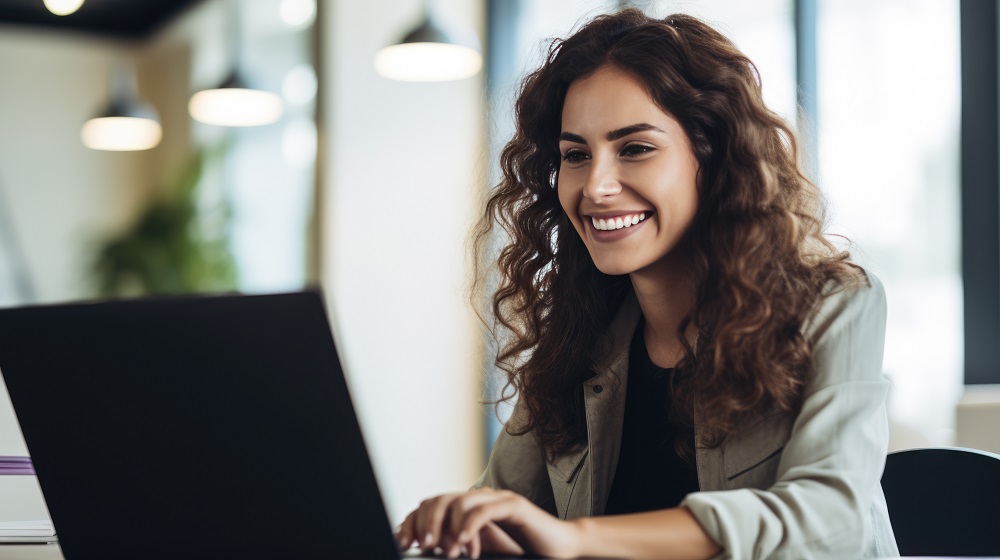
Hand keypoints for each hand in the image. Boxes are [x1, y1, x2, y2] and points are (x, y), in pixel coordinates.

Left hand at [396, 487, 582, 558]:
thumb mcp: (482, 546)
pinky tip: (465, 545)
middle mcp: (481, 496)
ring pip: (459, 502)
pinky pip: (485, 511)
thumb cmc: (522, 548)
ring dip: (448, 529)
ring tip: (447, 552)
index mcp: (470, 505)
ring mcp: (498, 498)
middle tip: (423, 546)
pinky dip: (470, 527)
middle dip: (426, 523)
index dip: (414, 521)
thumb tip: (429, 548)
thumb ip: (458, 542)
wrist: (558, 548)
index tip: (405, 543)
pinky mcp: (514, 506)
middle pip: (440, 499)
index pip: (432, 504)